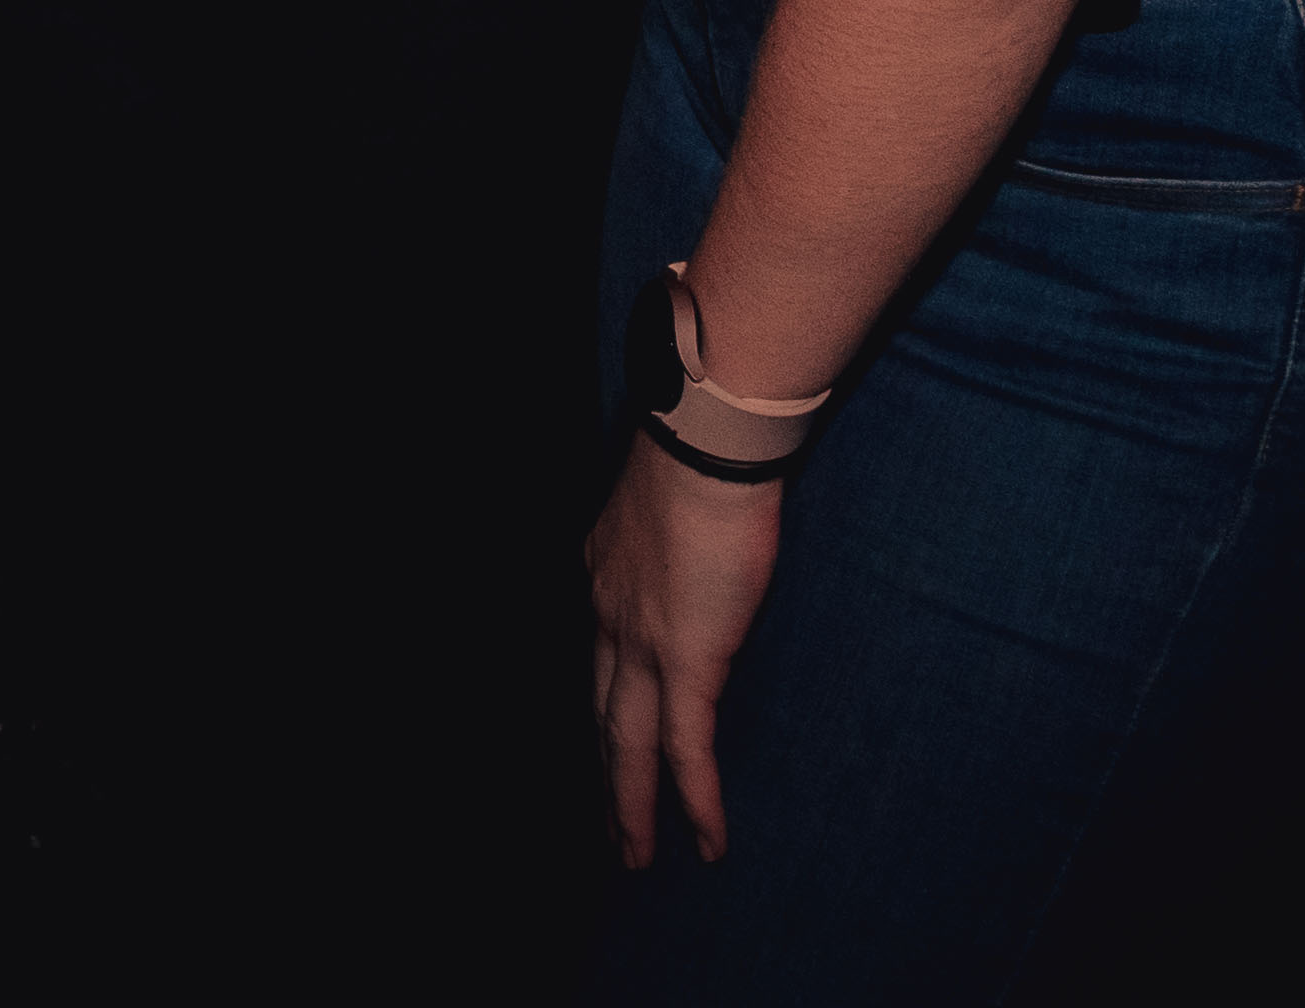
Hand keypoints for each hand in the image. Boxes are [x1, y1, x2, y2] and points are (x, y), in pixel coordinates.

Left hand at [588, 441, 788, 867]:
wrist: (706, 447)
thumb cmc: (702, 458)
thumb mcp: (670, 507)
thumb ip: (675, 548)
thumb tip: (701, 563)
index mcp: (602, 580)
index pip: (596, 663)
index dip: (602, 709)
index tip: (605, 743)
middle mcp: (607, 619)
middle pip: (600, 716)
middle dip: (604, 776)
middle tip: (607, 828)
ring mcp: (641, 646)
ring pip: (628, 747)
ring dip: (631, 808)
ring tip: (635, 859)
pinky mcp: (687, 662)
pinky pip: (687, 749)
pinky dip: (696, 801)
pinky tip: (708, 843)